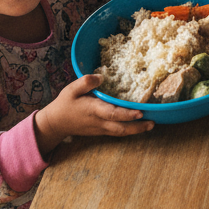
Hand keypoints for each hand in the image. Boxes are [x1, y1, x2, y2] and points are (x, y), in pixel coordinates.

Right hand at [33, 74, 153, 155]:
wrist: (55, 124)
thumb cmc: (64, 104)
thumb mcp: (71, 89)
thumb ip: (86, 82)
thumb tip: (101, 76)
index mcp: (93, 110)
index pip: (112, 114)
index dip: (126, 114)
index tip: (140, 112)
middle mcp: (99, 122)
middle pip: (120, 128)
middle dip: (137, 127)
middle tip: (153, 123)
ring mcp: (100, 129)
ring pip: (120, 132)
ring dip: (136, 130)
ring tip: (151, 125)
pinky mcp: (100, 131)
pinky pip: (116, 132)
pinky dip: (128, 130)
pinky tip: (137, 125)